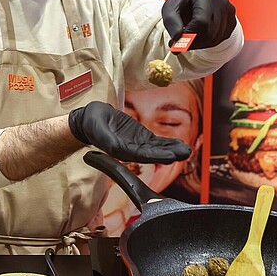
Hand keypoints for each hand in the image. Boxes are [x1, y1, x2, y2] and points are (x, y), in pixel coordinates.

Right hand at [68, 101, 190, 163]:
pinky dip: (168, 143)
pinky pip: (156, 142)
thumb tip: (116, 148)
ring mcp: (137, 144)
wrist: (90, 119)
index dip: (157, 156)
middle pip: (153, 154)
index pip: (142, 155)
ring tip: (186, 150)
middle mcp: (131, 150)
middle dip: (170, 153)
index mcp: (121, 151)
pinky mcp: (141, 137)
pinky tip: (179, 144)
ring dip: (172, 149)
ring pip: (157, 148)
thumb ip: (108, 140)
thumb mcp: (97, 129)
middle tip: (185, 152)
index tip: (170, 156)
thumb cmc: (92, 123)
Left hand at [162, 0, 236, 48]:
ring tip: (189, 36)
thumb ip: (171, 23)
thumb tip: (177, 39)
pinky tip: (199, 34)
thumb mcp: (170, 9)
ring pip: (215, 39)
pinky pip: (220, 39)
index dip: (189, 35)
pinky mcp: (232, 21)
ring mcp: (229, 12)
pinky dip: (207, 42)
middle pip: (209, 33)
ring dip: (199, 43)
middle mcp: (221, 2)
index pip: (201, 22)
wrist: (192, 1)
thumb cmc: (182, 3)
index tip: (178, 41)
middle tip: (180, 42)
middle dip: (192, 42)